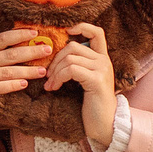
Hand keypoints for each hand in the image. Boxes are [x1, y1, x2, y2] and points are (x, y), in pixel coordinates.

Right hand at [0, 28, 51, 121]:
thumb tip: (24, 46)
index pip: (2, 38)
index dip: (19, 34)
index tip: (36, 31)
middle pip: (8, 55)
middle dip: (30, 51)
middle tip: (47, 50)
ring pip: (6, 72)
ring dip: (27, 71)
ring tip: (43, 71)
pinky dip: (11, 86)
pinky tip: (24, 84)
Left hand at [43, 23, 117, 150]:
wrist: (105, 124)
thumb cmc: (91, 104)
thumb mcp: (85, 80)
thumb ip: (78, 65)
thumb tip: (54, 54)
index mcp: (102, 58)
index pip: (97, 32)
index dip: (81, 26)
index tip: (65, 33)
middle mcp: (104, 61)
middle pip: (73, 46)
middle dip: (55, 59)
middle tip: (48, 75)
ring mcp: (102, 69)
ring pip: (70, 58)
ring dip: (54, 71)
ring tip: (50, 84)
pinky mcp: (96, 80)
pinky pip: (71, 70)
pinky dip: (58, 77)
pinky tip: (54, 88)